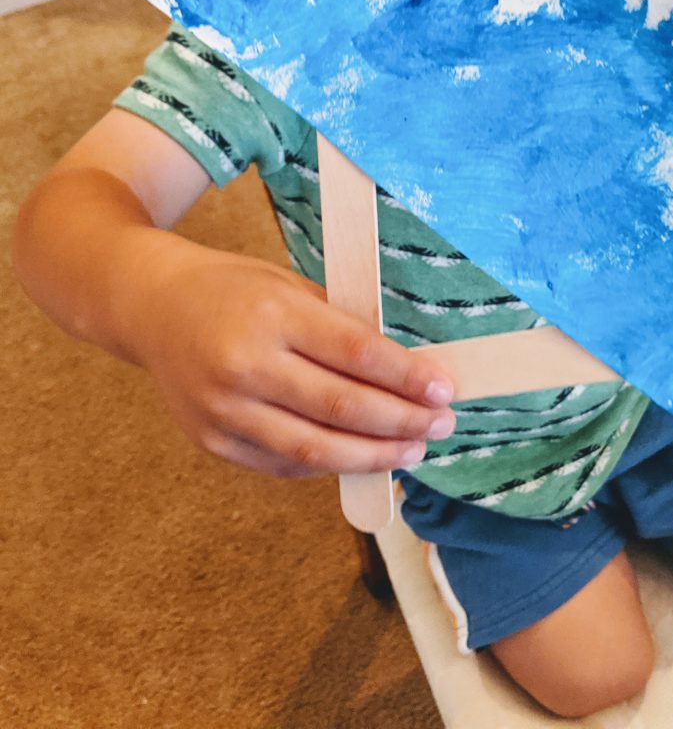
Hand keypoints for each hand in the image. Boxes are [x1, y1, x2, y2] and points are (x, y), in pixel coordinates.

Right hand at [127, 245, 455, 476]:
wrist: (150, 307)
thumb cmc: (232, 290)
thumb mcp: (288, 287)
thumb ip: (340, 328)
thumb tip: (407, 371)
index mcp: (272, 314)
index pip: (356, 353)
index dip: (407, 377)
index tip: (444, 389)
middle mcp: (244, 363)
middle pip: (341, 407)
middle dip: (402, 422)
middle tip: (442, 425)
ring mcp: (223, 408)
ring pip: (315, 448)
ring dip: (374, 456)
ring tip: (413, 452)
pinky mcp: (211, 440)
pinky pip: (283, 464)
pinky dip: (330, 464)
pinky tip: (362, 457)